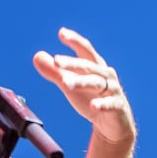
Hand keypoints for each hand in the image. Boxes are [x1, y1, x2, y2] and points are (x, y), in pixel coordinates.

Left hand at [32, 27, 135, 146]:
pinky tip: (93, 106)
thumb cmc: (91, 98)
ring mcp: (113, 90)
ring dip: (81, 82)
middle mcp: (105, 75)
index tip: (62, 33)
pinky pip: (110, 104)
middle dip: (72, 63)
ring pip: (96, 83)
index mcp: (94, 66)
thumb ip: (55, 72)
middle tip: (56, 61)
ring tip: (65, 84)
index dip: (74, 41)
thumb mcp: (70, 85)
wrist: (112, 124)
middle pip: (88, 66)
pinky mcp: (118, 106)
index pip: (85, 50)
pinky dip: (102, 104)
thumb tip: (37, 56)